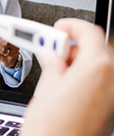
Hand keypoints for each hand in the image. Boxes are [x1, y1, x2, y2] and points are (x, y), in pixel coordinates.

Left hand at [0, 35, 19, 67]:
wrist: (13, 61)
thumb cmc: (8, 50)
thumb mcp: (6, 44)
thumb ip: (0, 39)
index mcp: (14, 42)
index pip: (8, 37)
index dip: (1, 35)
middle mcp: (14, 49)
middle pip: (6, 43)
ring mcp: (11, 56)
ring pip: (2, 50)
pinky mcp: (7, 61)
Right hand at [22, 19, 113, 135]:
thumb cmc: (50, 130)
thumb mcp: (45, 87)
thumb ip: (53, 62)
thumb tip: (51, 53)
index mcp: (97, 69)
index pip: (89, 32)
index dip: (71, 26)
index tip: (58, 29)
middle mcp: (112, 81)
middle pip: (97, 49)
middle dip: (73, 47)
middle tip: (50, 53)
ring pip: (100, 68)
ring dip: (80, 65)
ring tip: (55, 74)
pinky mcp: (112, 111)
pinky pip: (102, 85)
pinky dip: (86, 81)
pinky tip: (65, 90)